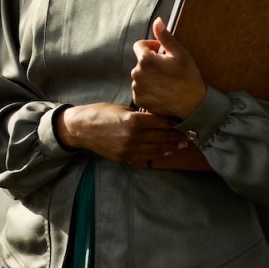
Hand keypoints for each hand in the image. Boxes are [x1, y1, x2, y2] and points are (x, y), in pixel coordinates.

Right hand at [55, 102, 186, 164]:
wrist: (81, 128)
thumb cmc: (100, 113)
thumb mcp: (121, 109)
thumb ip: (140, 115)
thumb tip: (158, 118)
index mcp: (133, 121)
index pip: (162, 122)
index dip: (174, 122)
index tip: (182, 121)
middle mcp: (133, 137)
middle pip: (162, 138)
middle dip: (176, 137)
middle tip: (187, 136)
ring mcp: (128, 150)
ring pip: (156, 150)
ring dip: (169, 148)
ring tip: (179, 146)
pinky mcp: (124, 158)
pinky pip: (144, 158)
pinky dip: (155, 156)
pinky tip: (163, 153)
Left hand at [131, 17, 206, 118]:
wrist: (193, 104)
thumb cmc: (188, 77)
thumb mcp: (180, 53)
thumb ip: (164, 36)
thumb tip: (157, 21)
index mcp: (145, 60)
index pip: (139, 45)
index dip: (151, 47)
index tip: (162, 53)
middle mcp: (136, 73)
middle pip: (140, 62)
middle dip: (151, 62)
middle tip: (167, 70)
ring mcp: (137, 88)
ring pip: (140, 76)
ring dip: (149, 76)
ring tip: (166, 81)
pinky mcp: (139, 99)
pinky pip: (140, 89)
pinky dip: (148, 89)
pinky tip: (162, 91)